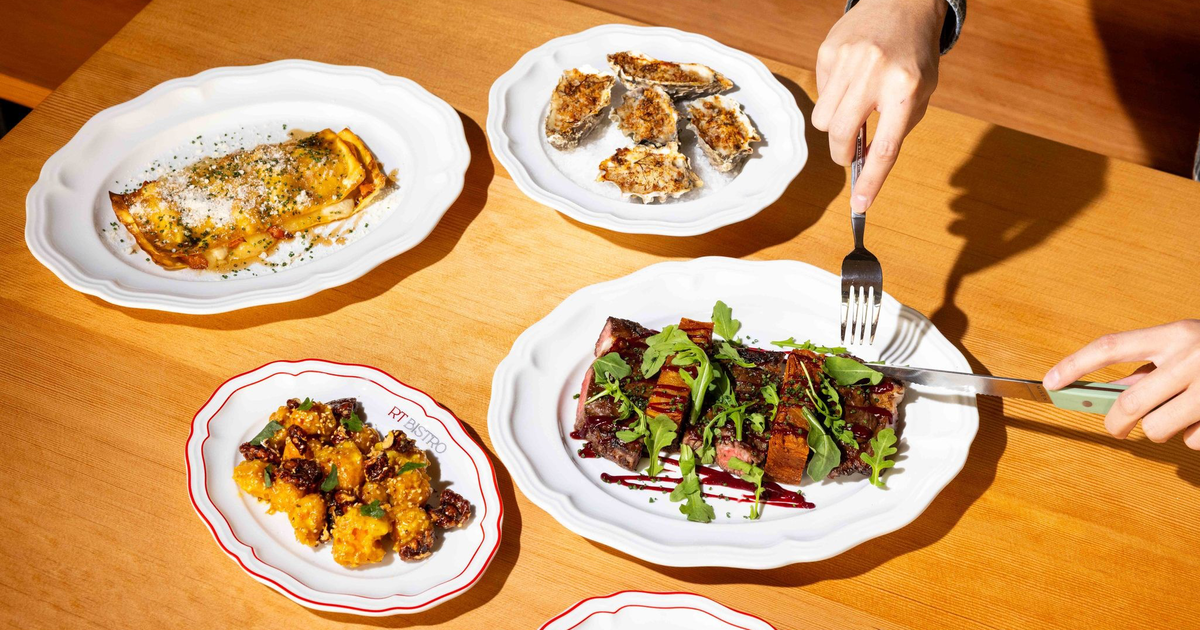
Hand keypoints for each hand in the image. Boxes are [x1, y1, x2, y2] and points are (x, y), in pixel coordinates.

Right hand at [812, 0, 946, 212]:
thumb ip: (896, 128)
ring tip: (854, 105)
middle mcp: (875, 72)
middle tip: (849, 154)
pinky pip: (820, 93)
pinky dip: (832, 95)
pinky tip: (849, 78)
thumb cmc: (914, 55)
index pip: (885, 147)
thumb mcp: (921, 92)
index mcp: (907, 87)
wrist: (903, 2)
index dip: (871, 181)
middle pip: (841, 135)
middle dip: (843, 153)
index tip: (860, 205)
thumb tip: (864, 165)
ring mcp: (847, 60)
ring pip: (822, 119)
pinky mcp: (828, 51)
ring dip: (835, 124)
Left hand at [1043, 320, 1199, 448]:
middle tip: (1116, 427)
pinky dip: (1191, 436)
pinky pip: (1191, 441)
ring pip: (1156, 427)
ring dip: (1158, 429)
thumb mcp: (1182, 346)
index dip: (1075, 365)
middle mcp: (1190, 358)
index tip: (1051, 382)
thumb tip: (1105, 391)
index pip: (1110, 347)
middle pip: (1127, 402)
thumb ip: (1147, 365)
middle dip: (1114, 422)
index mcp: (1174, 336)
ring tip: (1176, 416)